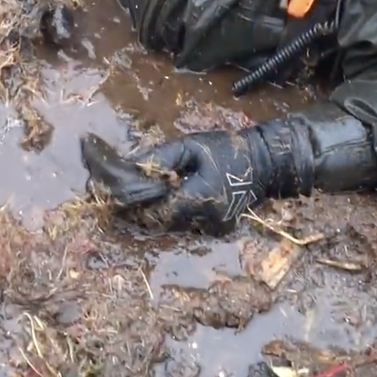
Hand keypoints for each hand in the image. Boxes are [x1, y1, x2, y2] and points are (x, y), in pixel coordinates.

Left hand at [80, 128, 281, 235]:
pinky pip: (182, 224)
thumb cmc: (227, 149)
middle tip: (111, 195)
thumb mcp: (191, 146)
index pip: (156, 208)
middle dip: (135, 209)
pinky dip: (167, 213)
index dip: (132, 202)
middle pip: (159, 221)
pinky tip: (153, 201)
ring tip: (125, 197)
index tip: (111, 192)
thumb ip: (160, 158)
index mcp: (201, 196)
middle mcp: (206, 219)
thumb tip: (129, 167)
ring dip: (149, 211)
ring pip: (169, 225)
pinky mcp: (215, 230)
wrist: (266, 164)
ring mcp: (212, 228)